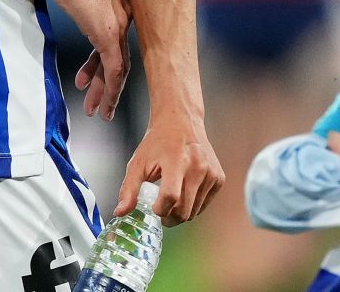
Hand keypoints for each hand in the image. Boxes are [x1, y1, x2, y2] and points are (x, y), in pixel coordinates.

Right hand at [43, 0, 130, 119]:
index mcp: (116, 2)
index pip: (113, 40)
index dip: (99, 62)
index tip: (85, 77)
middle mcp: (124, 15)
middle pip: (119, 57)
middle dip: (105, 83)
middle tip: (95, 102)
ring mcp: (119, 25)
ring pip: (119, 69)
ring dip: (108, 93)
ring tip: (97, 112)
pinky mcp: (110, 34)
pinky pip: (115, 71)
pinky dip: (111, 91)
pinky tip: (103, 105)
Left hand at [114, 109, 223, 224]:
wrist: (181, 121)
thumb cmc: (158, 142)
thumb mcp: (138, 162)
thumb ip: (129, 189)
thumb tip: (120, 212)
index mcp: (176, 161)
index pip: (170, 197)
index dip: (160, 209)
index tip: (153, 207)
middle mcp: (197, 167)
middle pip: (184, 211)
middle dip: (169, 217)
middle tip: (160, 210)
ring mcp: (211, 173)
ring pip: (194, 212)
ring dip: (180, 212)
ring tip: (170, 199)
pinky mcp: (219, 178)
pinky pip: (204, 204)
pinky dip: (192, 205)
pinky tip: (184, 191)